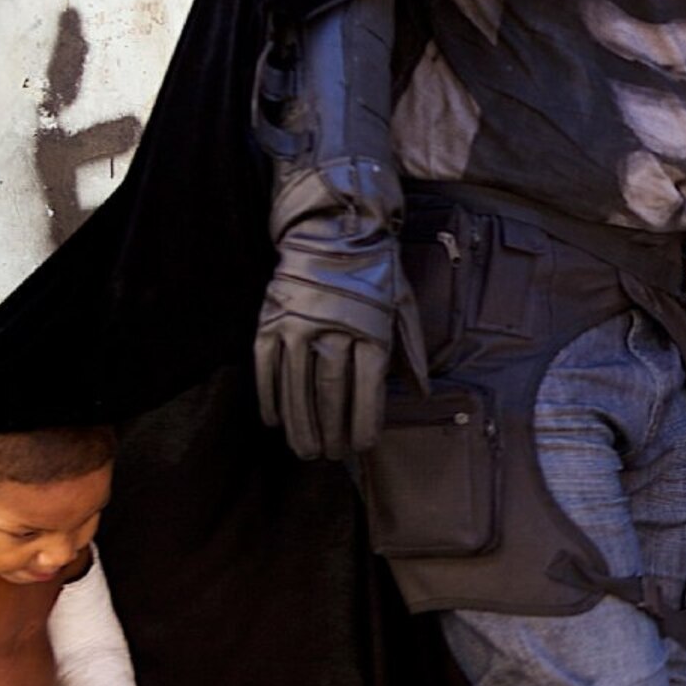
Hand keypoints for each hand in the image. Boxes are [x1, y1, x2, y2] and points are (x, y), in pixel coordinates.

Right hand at [254, 210, 412, 458]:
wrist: (333, 229)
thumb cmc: (374, 272)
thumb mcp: (403, 306)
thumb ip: (411, 351)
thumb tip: (419, 393)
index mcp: (372, 330)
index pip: (368, 390)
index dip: (363, 423)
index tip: (361, 447)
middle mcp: (334, 330)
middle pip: (331, 394)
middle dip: (331, 431)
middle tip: (329, 455)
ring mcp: (298, 325)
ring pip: (297, 387)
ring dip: (300, 424)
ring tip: (304, 449)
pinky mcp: (271, 320)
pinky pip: (267, 367)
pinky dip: (270, 396)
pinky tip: (275, 420)